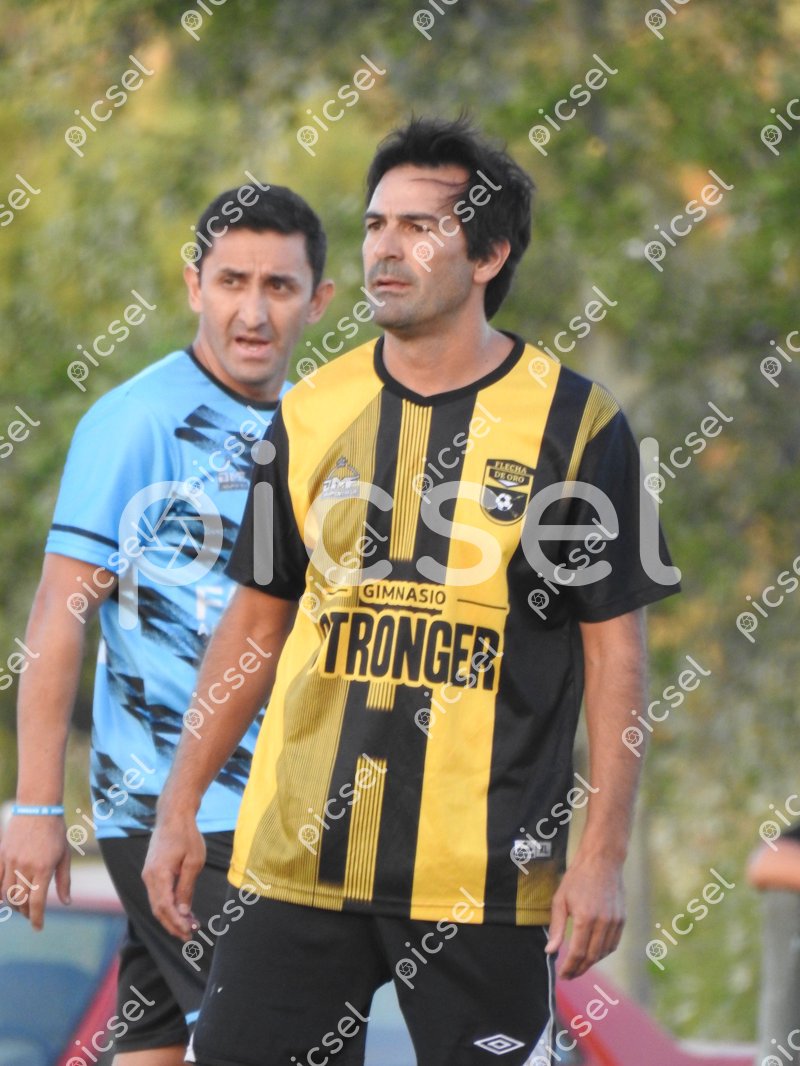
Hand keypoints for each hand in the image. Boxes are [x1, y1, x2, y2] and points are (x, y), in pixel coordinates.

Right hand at [0, 815, 70, 929]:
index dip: (37, 918)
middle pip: (20, 900)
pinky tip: (5, 896)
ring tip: (21, 904)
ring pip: (6, 893)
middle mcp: (25, 866)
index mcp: (44, 868)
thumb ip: (64, 881)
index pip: (37, 902)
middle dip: (26, 912)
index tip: (38, 927)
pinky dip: (0, 892)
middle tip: (32, 914)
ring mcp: (11, 861)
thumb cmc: (55, 832)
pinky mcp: (2, 855)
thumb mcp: (65, 856)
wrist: (38, 808)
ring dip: (13, 903)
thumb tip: (66, 903)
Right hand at [142, 815, 205, 939]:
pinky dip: (168, 906)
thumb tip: (182, 912)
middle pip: (158, 910)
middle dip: (173, 925)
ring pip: (156, 904)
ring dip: (170, 918)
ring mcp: (148, 875)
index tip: (190, 932)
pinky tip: (181, 912)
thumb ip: (186, 888)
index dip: (177, 923)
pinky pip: (157, 895)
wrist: (174, 816)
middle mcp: (148, 877)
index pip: (165, 907)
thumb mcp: (193, 862)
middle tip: (190, 937)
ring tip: (188, 928)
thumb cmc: (187, 836)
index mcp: (158, 874)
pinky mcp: (151, 873)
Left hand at [545, 855, 624, 978]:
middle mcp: (602, 923)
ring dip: (591, 963)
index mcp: (585, 918)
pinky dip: (602, 952)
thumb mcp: (560, 900)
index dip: (570, 967)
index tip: (563, 975)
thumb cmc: (577, 878)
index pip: (578, 953)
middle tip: (569, 975)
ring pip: (603, 953)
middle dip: (579, 969)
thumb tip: (550, 951)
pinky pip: (613, 944)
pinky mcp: (622, 919)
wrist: (601, 861)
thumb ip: (557, 928)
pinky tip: (593, 953)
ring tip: (579, 965)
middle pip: (592, 957)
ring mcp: (614, 922)